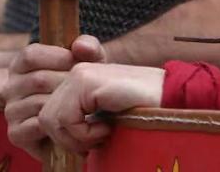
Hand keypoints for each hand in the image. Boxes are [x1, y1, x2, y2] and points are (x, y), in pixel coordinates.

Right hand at [4, 36, 107, 158]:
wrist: (80, 129)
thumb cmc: (81, 90)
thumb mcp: (89, 65)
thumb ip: (89, 48)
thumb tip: (79, 46)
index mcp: (20, 66)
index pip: (30, 55)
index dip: (58, 58)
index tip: (79, 64)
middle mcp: (10, 87)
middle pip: (38, 80)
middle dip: (67, 85)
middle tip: (87, 92)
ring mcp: (11, 111)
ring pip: (40, 103)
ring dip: (65, 108)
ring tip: (84, 109)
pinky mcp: (15, 134)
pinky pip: (37, 126)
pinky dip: (58, 126)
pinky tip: (73, 125)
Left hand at [38, 59, 166, 155]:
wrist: (172, 101)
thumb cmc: (144, 115)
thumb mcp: (106, 120)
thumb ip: (82, 123)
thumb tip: (55, 145)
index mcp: (77, 83)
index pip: (50, 115)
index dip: (66, 138)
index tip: (91, 144)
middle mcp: (75, 75)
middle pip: (46, 118)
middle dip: (69, 140)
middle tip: (99, 141)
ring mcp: (79, 75)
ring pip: (51, 120)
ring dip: (78, 138)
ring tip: (105, 134)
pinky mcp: (86, 82)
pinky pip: (67, 119)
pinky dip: (86, 134)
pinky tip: (109, 128)